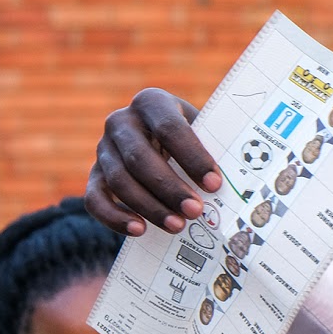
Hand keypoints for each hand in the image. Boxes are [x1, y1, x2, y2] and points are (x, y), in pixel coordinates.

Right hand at [85, 87, 220, 234]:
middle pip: (140, 157)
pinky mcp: (94, 175)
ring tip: (177, 226)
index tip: (214, 184)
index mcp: (151, 103)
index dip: (192, 157)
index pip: (169, 128)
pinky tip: (139, 230)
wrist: (161, 143)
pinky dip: (114, 217)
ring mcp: (103, 148)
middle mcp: (121, 121)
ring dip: (149, 206)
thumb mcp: (202, 132)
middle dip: (169, 188)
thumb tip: (238, 187)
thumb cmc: (191, 140)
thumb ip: (214, 150)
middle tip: (196, 211)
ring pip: (119, 181)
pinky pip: (95, 199)